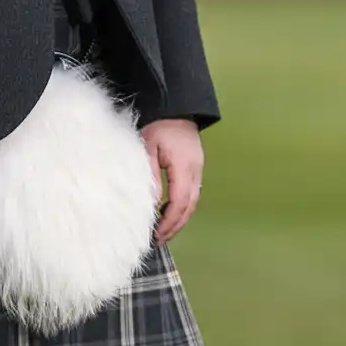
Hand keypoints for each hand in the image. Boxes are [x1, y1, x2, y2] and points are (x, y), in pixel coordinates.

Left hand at [141, 118, 203, 244]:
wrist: (175, 106)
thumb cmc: (158, 124)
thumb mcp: (147, 147)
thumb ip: (149, 175)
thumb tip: (151, 204)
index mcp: (184, 166)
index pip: (180, 202)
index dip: (169, 221)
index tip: (156, 234)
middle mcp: (195, 170)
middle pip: (189, 206)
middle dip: (175, 226)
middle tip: (159, 240)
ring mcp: (198, 169)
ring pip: (193, 202)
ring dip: (180, 218)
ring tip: (163, 232)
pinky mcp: (195, 168)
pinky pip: (192, 193)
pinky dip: (182, 207)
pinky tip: (169, 212)